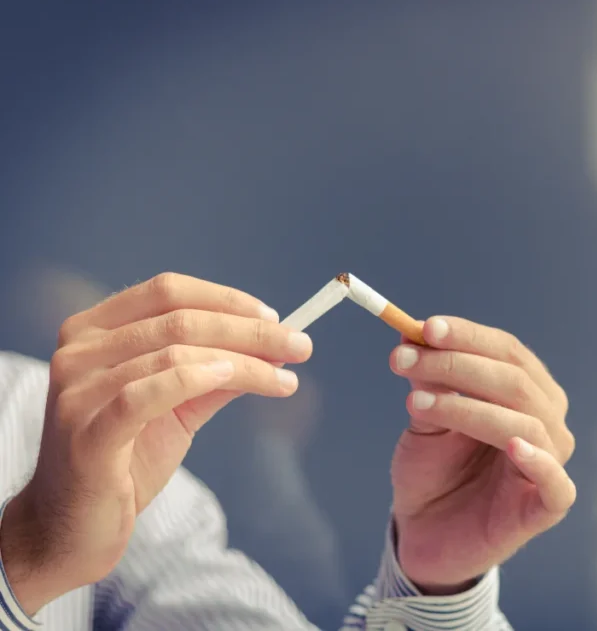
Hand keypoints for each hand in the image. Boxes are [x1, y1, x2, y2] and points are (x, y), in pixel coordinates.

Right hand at [0, 273, 311, 614]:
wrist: (71, 528)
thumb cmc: (125, 458)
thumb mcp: (177, 407)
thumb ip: (217, 374)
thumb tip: (275, 349)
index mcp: (94, 330)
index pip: (168, 292)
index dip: (227, 300)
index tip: (277, 316)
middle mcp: (78, 350)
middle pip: (180, 320)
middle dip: (251, 331)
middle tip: (300, 345)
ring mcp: (76, 390)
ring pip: (173, 354)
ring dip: (244, 362)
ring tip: (285, 377)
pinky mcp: (87, 433)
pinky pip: (147, 394)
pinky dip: (196, 378)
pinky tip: (237, 378)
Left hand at [388, 317, 575, 592]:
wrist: (425, 533)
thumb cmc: (434, 469)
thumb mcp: (425, 417)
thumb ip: (430, 382)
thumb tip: (417, 339)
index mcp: (525, 390)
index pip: (507, 351)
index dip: (468, 336)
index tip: (425, 328)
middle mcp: (546, 420)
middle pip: (515, 381)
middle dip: (458, 365)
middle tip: (406, 360)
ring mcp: (552, 462)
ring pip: (524, 422)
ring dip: (467, 406)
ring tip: (415, 403)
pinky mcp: (547, 506)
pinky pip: (555, 482)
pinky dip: (537, 460)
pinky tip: (512, 445)